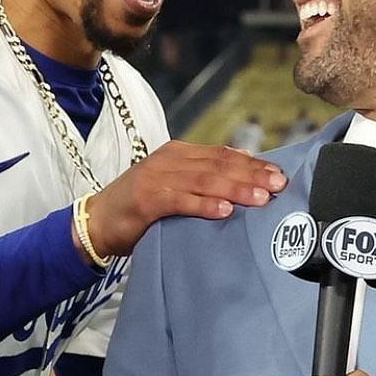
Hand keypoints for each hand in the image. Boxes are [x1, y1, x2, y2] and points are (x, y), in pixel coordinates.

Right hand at [81, 141, 285, 259]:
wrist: (96, 221)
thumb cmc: (138, 208)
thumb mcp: (172, 187)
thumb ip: (201, 180)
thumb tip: (242, 175)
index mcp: (178, 154)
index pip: (222, 155)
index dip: (252, 164)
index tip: (279, 175)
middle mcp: (169, 161)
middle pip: (218, 165)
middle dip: (251, 175)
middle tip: (279, 186)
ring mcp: (157, 178)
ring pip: (204, 181)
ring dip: (236, 189)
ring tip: (260, 199)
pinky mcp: (147, 200)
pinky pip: (181, 201)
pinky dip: (204, 205)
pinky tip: (225, 211)